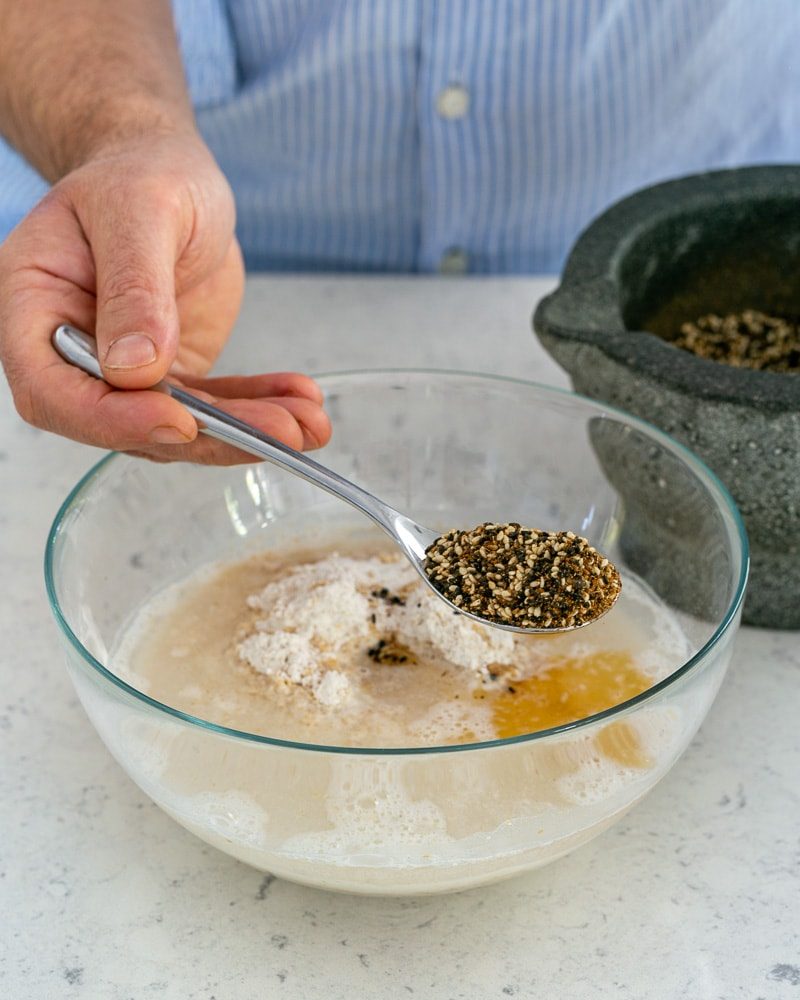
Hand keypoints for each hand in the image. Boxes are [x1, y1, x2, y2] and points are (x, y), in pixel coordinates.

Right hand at [0, 131, 330, 462]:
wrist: (170, 171)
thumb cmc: (140, 173)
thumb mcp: (139, 211)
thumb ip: (134, 287)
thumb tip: (135, 369)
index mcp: (36, 307)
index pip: (51, 389)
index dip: (109, 419)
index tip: (176, 420)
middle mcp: (74, 351)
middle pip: (123, 423)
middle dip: (205, 435)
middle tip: (277, 432)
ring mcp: (126, 370)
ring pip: (179, 426)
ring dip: (246, 433)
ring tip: (309, 425)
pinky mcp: (173, 373)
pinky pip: (214, 406)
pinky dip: (259, 410)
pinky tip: (302, 405)